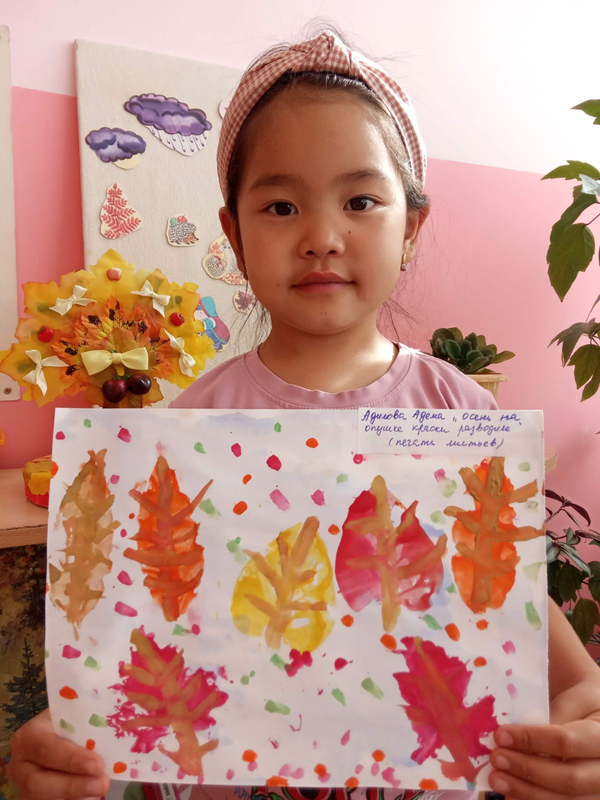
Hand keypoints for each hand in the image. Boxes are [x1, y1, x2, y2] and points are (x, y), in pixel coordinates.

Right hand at [7, 708, 110, 799]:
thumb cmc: (71, 721)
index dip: (70, 758)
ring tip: (100, 791)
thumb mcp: (75, 714)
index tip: (97, 765)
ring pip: (44, 799)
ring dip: (74, 797)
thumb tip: (112, 722)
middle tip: (103, 783)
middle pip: (38, 783)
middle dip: (73, 786)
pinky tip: (92, 797)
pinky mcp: (35, 799)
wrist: (62, 735)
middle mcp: (21, 765)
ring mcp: (25, 788)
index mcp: (29, 736)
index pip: (46, 748)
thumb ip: (87, 718)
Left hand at [489, 679, 599, 798]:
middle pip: (569, 778)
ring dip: (527, 792)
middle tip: (496, 758)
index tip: (500, 735)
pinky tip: (511, 796)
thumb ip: (549, 716)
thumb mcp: (572, 699)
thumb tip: (512, 737)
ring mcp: (599, 791)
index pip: (566, 742)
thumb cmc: (582, 704)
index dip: (531, 740)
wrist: (598, 718)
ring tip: (497, 779)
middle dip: (527, 769)